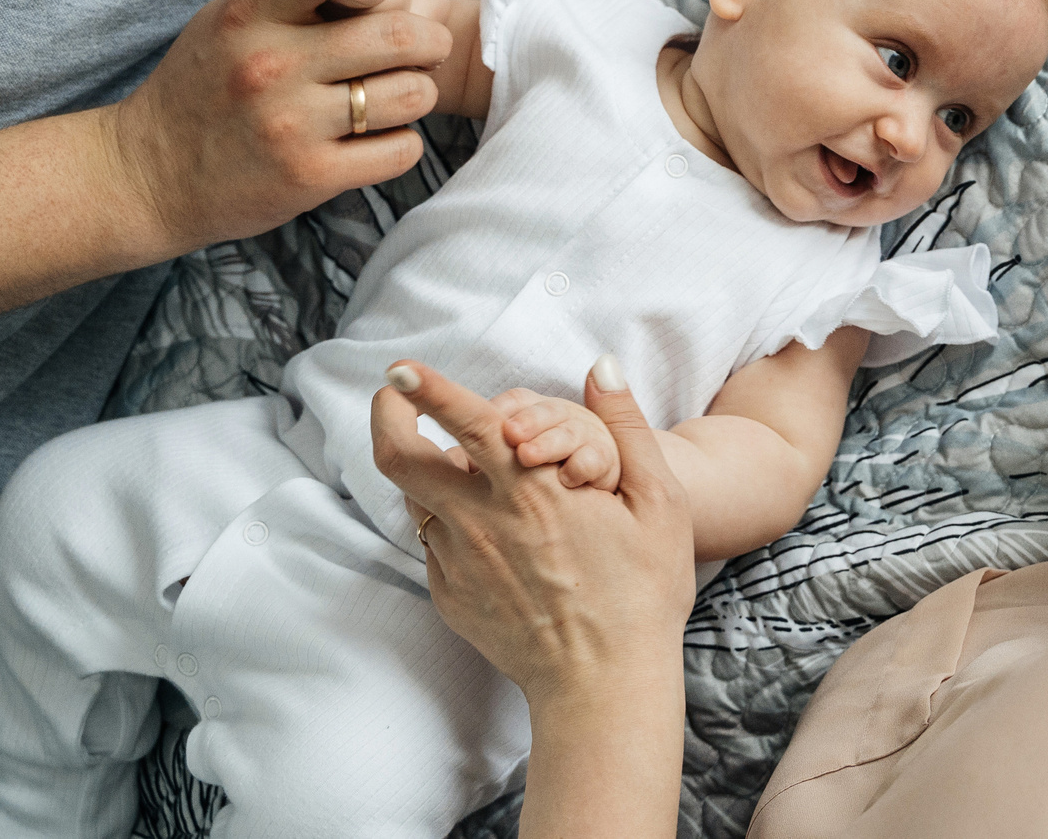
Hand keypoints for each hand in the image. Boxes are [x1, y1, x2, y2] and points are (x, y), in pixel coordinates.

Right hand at [108, 0, 453, 252]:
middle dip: (429, 41)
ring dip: (419, 93)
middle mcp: (272, 64)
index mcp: (254, 15)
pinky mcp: (309, 176)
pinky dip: (403, 143)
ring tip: (399, 95)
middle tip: (427, 49)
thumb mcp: (226, 19)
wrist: (146, 177)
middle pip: (397, 34)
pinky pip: (399, 150)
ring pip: (410, 94)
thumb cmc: (198, 87)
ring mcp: (290, 123)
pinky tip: (380, 138)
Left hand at [374, 357, 695, 704]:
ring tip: (455, 464)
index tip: (402, 368)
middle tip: (395, 395)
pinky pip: (432, 542)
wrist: (605, 683)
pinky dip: (445, 520)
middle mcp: (482, 521)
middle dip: (388, 415)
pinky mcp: (450, 595)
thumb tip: (602, 364)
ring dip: (424, 470)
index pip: (464, 422)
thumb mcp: (659, 500)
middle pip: (401, 457)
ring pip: (414, 499)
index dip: (426, 389)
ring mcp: (458, 562)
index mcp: (532, 489)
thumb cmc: (643, 590)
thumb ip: (626, 424)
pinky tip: (484, 528)